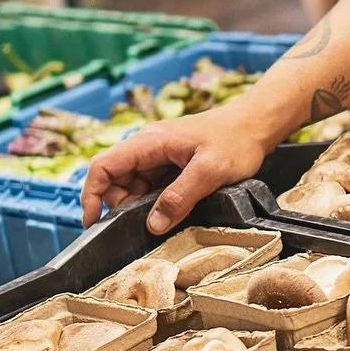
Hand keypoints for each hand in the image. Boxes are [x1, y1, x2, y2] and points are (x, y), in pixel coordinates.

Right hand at [80, 111, 270, 234]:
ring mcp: (160, 156)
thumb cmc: (236, 140)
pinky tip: (174, 209)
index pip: (103, 166)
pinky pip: (153, 186)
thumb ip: (180, 197)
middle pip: (116, 179)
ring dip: (142, 205)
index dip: (92, 194)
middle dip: (122, 205)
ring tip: (167, 216)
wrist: (258, 125)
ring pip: (134, 186)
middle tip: (146, 223)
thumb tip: (153, 225)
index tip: (93, 222)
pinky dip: (157, 201)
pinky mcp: (172, 164)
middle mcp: (148, 147)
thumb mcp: (210, 171)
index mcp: (149, 142)